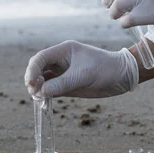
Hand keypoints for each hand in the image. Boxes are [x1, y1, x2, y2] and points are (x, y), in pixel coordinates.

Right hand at [24, 40, 138, 97]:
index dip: (32, 69)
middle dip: (33, 79)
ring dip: (38, 88)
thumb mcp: (84, 76)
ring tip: (38, 97)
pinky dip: (46, 95)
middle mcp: (61, 61)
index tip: (30, 82)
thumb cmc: (106, 69)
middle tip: (34, 91)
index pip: (41, 58)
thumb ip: (62, 83)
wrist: (123, 77)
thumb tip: (41, 92)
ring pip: (43, 80)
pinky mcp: (68, 85)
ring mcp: (64, 73)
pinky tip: (44, 101)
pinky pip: (52, 89)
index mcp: (64, 51)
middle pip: (38, 68)